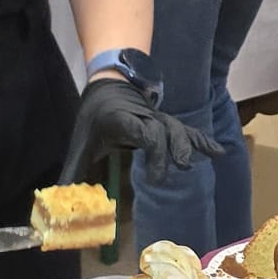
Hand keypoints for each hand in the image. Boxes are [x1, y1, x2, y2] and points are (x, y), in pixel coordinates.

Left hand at [59, 78, 220, 184]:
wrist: (109, 81)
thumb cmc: (94, 114)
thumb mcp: (81, 141)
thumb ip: (74, 170)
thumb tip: (59, 197)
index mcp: (122, 121)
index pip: (143, 134)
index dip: (153, 152)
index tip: (154, 179)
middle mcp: (144, 118)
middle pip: (164, 131)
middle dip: (173, 150)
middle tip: (181, 169)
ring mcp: (158, 118)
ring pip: (177, 128)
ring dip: (189, 145)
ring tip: (198, 162)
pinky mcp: (166, 122)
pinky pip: (186, 131)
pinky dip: (202, 141)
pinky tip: (218, 153)